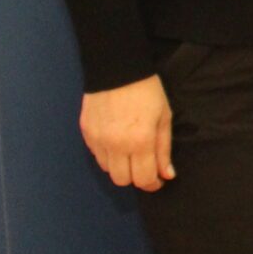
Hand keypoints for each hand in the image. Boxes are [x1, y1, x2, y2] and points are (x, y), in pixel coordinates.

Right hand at [79, 74, 174, 190]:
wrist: (117, 69)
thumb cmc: (146, 91)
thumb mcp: (164, 117)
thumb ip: (164, 149)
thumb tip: (167, 174)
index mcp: (140, 141)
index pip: (143, 179)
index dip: (152, 184)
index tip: (158, 180)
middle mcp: (116, 145)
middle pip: (122, 180)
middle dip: (135, 177)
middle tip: (144, 166)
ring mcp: (98, 140)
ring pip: (108, 170)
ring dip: (120, 167)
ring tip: (131, 151)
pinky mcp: (86, 133)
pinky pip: (96, 155)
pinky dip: (107, 156)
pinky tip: (117, 142)